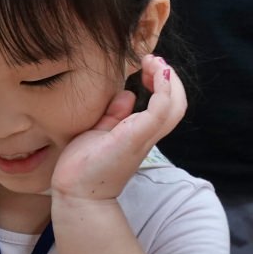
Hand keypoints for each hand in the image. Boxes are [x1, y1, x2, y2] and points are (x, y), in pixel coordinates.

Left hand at [50, 54, 185, 202]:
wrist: (76, 193)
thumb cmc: (84, 166)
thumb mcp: (99, 131)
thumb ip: (114, 114)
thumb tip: (127, 94)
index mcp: (138, 133)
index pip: (164, 106)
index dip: (162, 84)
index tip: (147, 67)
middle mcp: (145, 135)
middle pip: (177, 105)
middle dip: (170, 78)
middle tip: (153, 60)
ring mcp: (143, 137)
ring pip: (175, 106)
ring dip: (169, 80)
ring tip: (154, 62)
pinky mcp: (135, 138)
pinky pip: (161, 111)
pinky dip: (163, 89)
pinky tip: (155, 73)